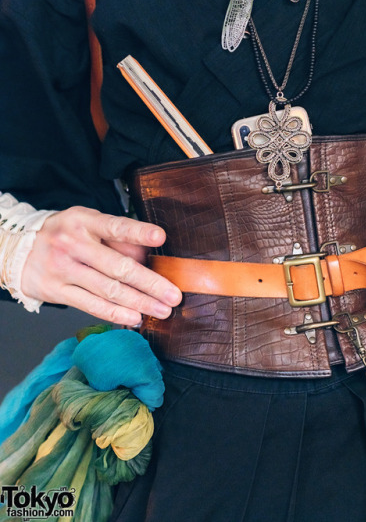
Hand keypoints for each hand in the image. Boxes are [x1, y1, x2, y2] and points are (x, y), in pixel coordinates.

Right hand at [21, 207, 181, 325]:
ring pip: (108, 290)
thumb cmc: (65, 235)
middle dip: (150, 283)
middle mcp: (73, 243)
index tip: (160, 237)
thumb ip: (117, 237)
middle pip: (117, 266)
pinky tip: (135, 317)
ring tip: (162, 310)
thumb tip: (149, 254)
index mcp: (84, 221)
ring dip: (140, 302)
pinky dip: (116, 313)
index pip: (116, 226)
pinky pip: (91, 305)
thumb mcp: (88, 224)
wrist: (19, 251)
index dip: (139, 232)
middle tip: (173, 295)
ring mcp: (63, 269)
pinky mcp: (57, 291)